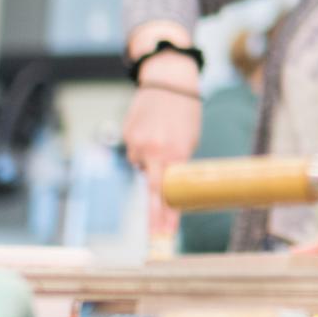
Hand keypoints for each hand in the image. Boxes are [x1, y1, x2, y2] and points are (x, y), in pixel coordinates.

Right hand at [123, 62, 202, 238]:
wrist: (168, 80)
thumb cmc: (186, 111)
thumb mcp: (190, 140)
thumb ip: (178, 163)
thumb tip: (168, 186)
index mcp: (175, 153)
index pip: (168, 193)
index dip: (168, 216)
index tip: (166, 235)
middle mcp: (153, 151)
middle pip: (152, 191)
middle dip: (155, 216)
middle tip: (158, 236)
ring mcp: (137, 144)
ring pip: (142, 165)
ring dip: (151, 161)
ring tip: (162, 137)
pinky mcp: (127, 135)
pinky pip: (136, 151)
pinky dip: (143, 148)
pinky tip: (151, 130)